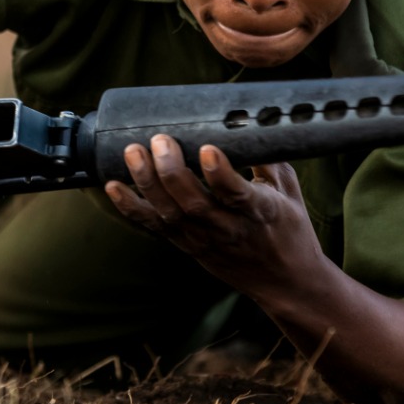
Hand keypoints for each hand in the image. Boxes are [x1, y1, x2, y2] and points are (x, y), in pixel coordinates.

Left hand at [104, 135, 325, 298]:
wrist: (284, 282)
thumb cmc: (290, 230)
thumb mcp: (290, 192)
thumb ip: (269, 159)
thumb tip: (250, 121)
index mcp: (260, 213)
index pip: (238, 195)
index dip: (220, 174)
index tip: (209, 149)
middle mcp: (229, 229)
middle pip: (194, 204)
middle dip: (172, 172)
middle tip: (160, 140)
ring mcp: (204, 240)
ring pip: (170, 215)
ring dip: (147, 184)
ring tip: (133, 152)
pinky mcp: (187, 246)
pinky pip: (154, 228)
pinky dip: (131, 208)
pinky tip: (113, 186)